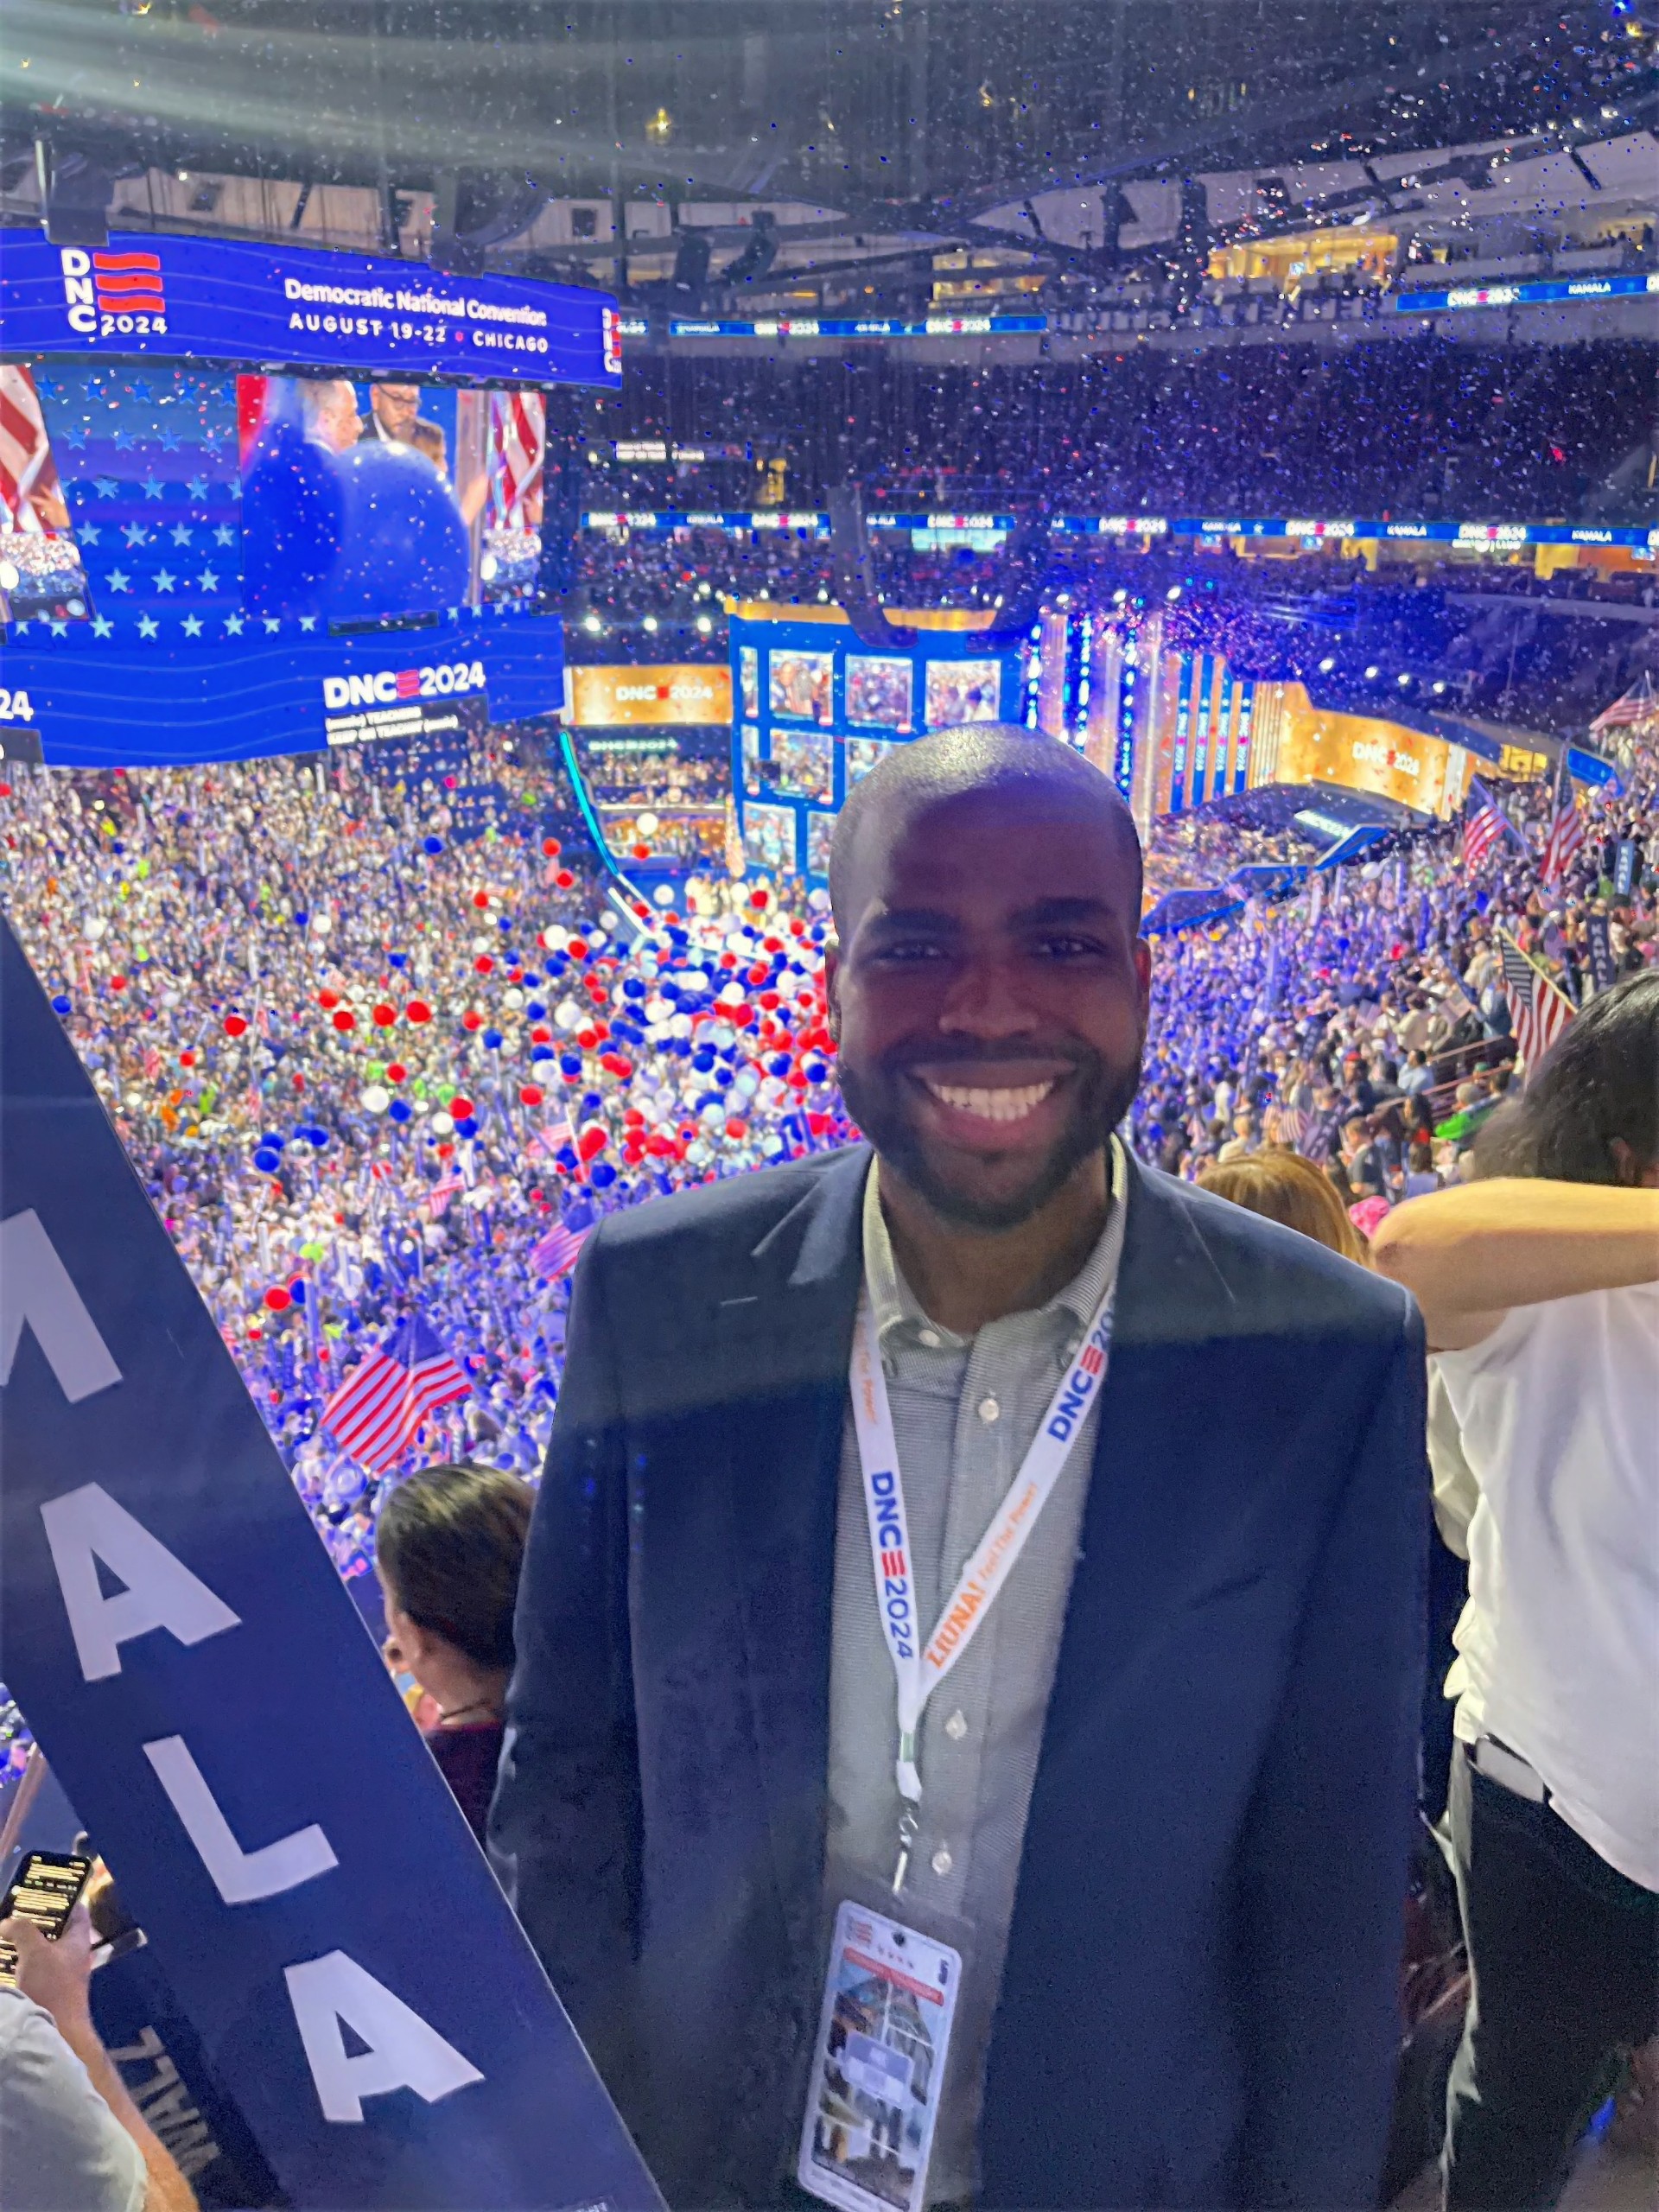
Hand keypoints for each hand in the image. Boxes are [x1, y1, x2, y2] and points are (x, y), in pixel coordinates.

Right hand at [2, 1903, 94, 2037]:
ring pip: (43, 1951)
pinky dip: (22, 1964)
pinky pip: (35, 1970)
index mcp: (78, 1939)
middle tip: (14, 1916)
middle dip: (34, 1923)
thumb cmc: (51, 1987)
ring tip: (5, 1937)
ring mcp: (62, 1974)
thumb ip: (22, 1931)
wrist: (57, 2033)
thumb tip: (7, 1922)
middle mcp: (73, 1954)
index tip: (38, 1892)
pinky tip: (7, 1964)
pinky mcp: (49, 1991)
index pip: (76, 1909)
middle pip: (55, 1930)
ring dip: (25, 1944)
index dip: (60, 1898)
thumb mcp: (35, 1952)